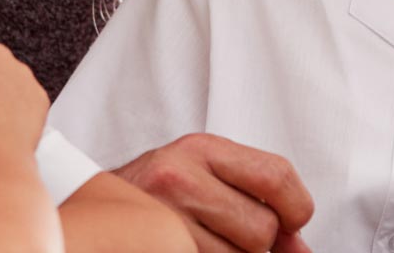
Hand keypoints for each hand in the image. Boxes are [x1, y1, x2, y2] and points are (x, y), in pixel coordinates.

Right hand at [115, 133, 314, 252]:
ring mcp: (164, 218)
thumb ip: (254, 197)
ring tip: (204, 240)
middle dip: (259, 242)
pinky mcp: (158, 246)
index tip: (293, 223)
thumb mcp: (202, 174)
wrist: (92, 209)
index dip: (297, 208)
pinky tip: (193, 246)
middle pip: (261, 228)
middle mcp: (180, 177)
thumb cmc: (157, 193)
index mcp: (200, 149)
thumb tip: (300, 249)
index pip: (276, 175)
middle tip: (234, 235)